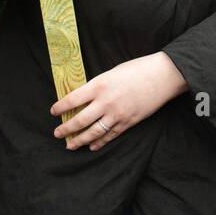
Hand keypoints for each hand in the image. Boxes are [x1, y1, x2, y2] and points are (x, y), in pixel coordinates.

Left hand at [51, 53, 189, 150]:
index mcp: (100, 85)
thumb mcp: (113, 72)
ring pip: (93, 132)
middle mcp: (106, 102)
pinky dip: (99, 142)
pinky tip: (92, 146)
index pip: (73, 99)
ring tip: (70, 145)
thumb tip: (85, 98)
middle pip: (80, 120)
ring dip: (79, 140)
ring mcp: (117, 114)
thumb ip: (98, 86)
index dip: (60, 107)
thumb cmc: (137, 69)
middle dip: (66, 129)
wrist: (162, 76)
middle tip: (57, 133)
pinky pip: (110, 136)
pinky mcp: (128, 122)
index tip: (53, 112)